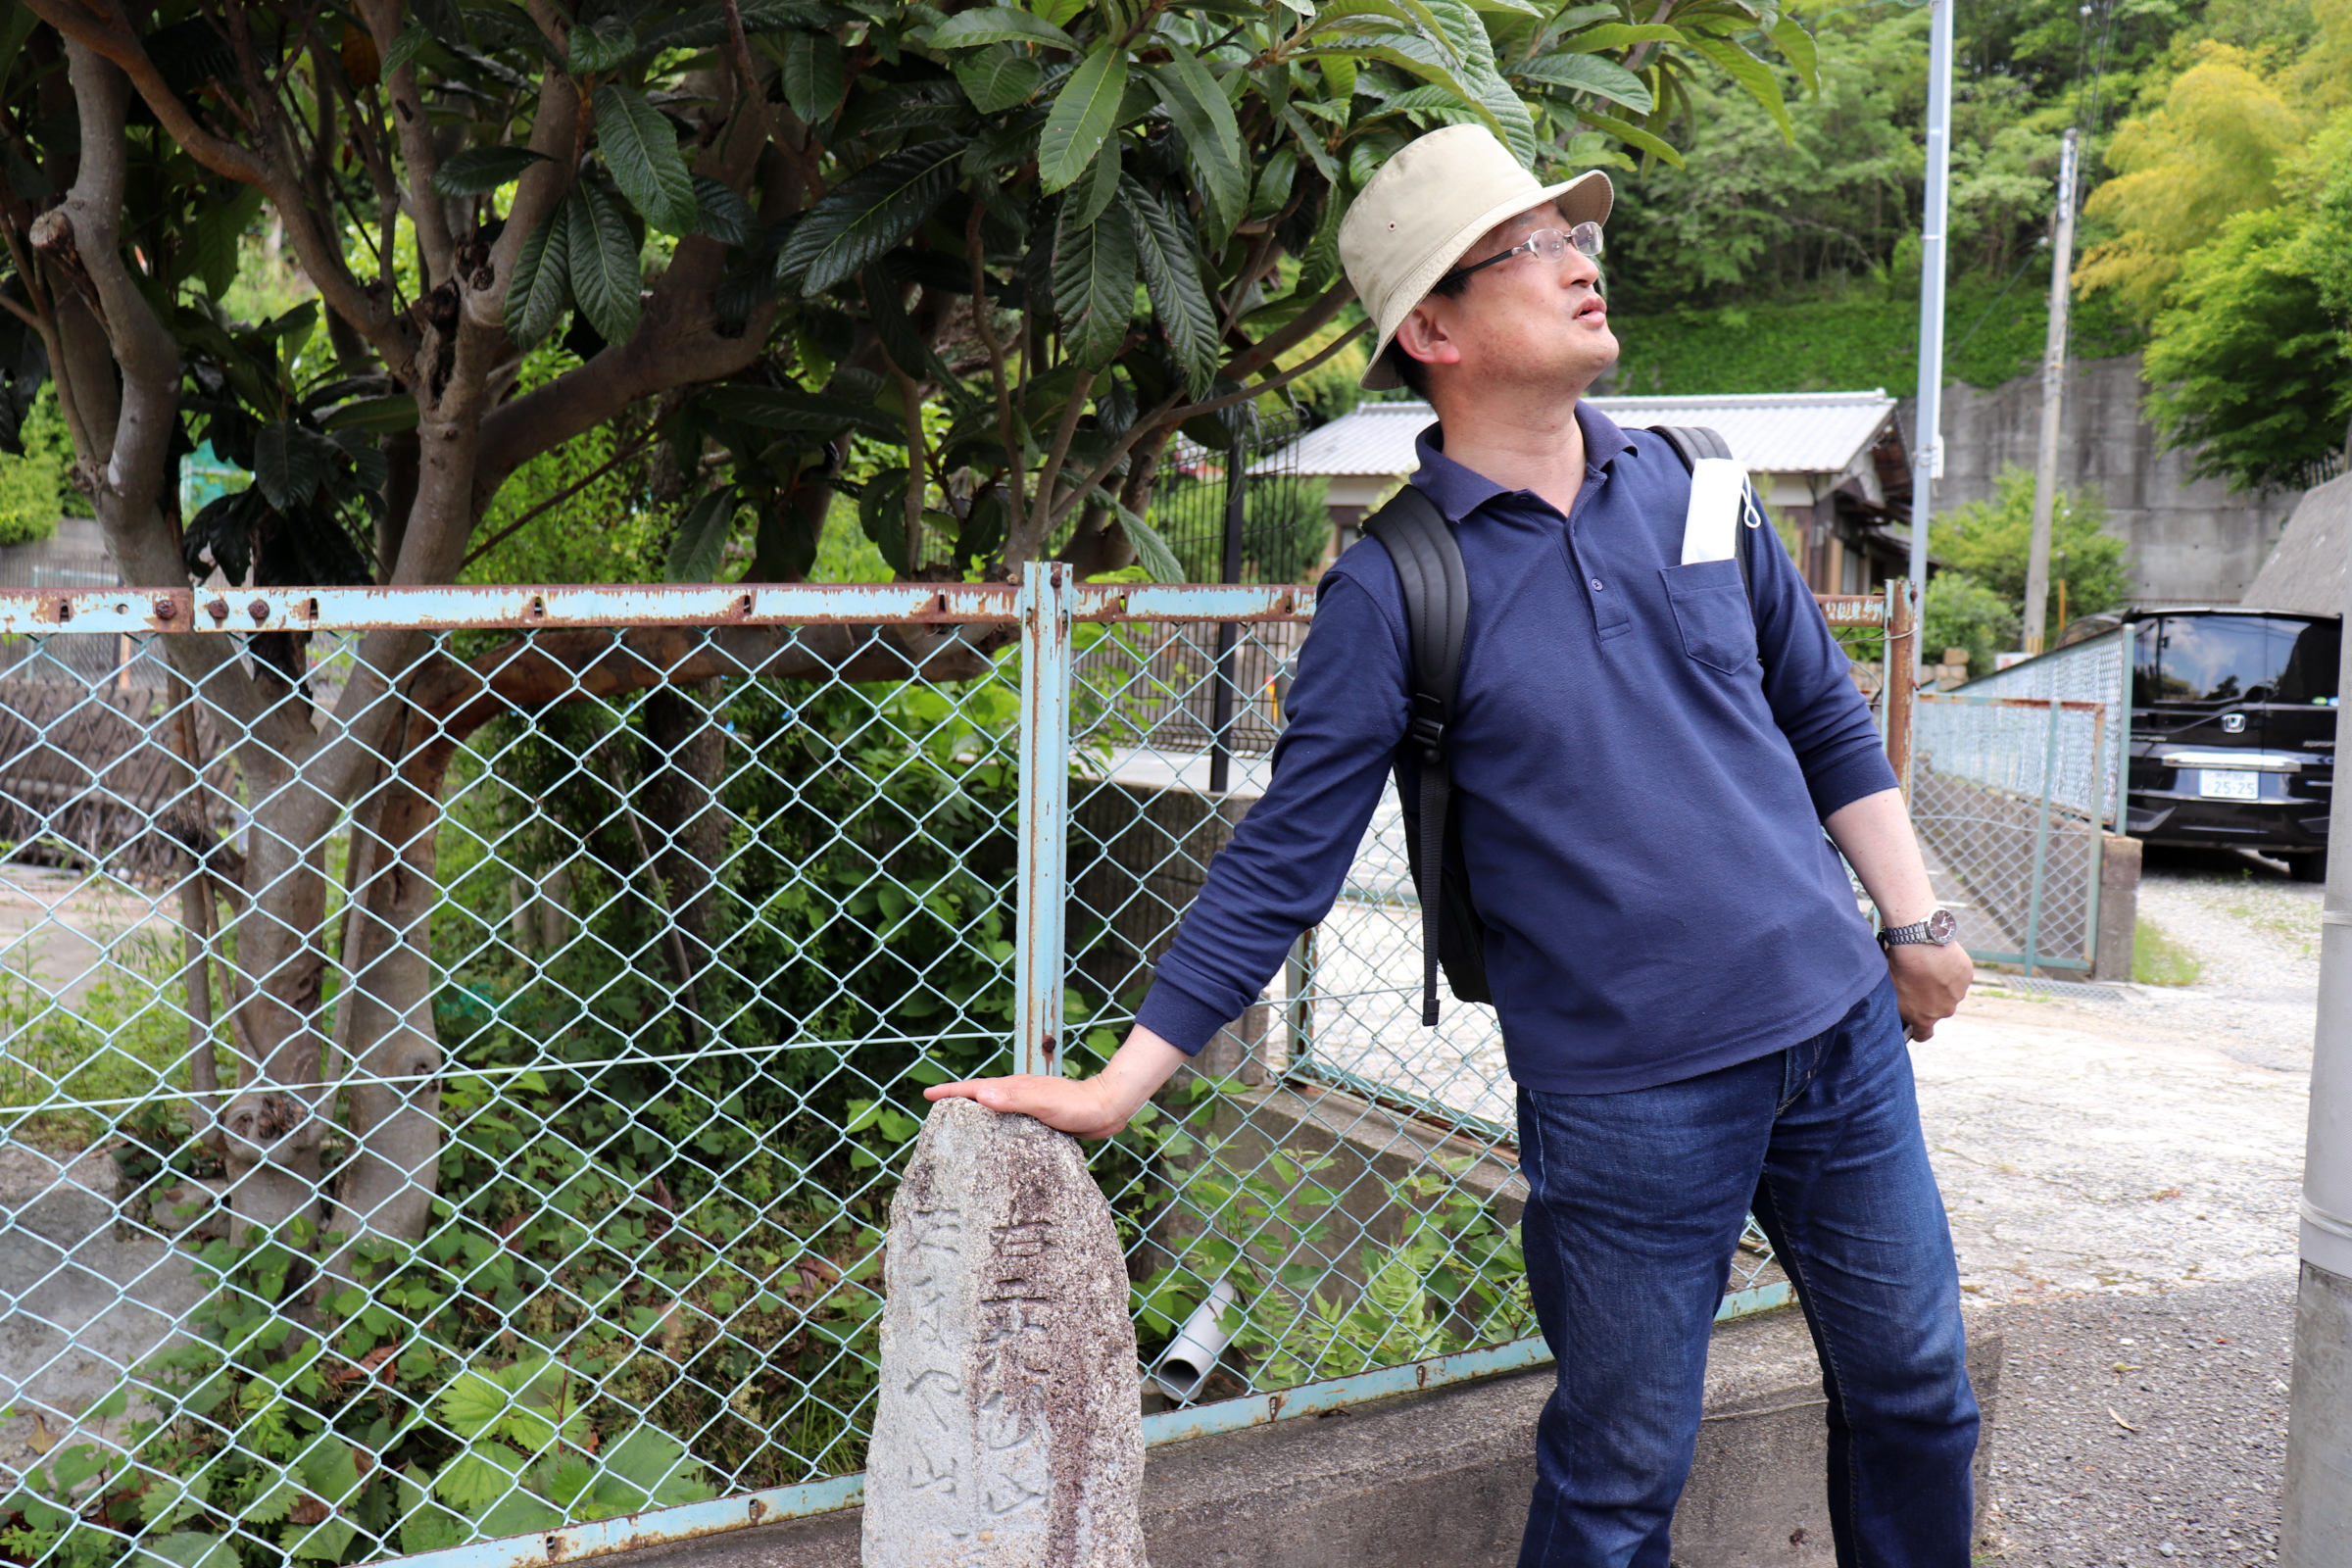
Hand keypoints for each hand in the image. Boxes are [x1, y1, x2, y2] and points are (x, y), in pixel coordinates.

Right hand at [923, 1026, 1188, 1139]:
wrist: (1107, 1107)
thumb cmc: (1077, 1105)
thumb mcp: (1043, 1103)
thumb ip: (1014, 1099)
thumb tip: (980, 1096)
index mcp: (1014, 1088)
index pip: (975, 1089)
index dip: (951, 1092)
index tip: (927, 1095)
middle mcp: (1019, 1094)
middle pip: (981, 1097)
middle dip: (957, 1102)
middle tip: (935, 1113)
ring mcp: (1029, 1105)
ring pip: (995, 1109)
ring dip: (976, 1114)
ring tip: (959, 1128)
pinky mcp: (1040, 1118)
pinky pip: (1011, 1121)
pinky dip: (997, 1126)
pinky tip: (997, 1140)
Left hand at [1887, 940, 1971, 1040]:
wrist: (1919, 944)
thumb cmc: (1900, 967)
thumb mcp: (1891, 990)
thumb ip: (1899, 1004)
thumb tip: (1899, 1004)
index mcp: (1923, 1017)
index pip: (1923, 1034)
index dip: (1918, 1031)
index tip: (1914, 1026)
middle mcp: (1945, 1010)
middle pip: (1938, 1009)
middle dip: (1929, 999)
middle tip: (1918, 981)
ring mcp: (1958, 993)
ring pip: (1950, 992)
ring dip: (1941, 983)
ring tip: (1929, 966)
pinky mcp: (1967, 976)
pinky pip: (1958, 976)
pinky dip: (1951, 970)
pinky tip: (1940, 958)